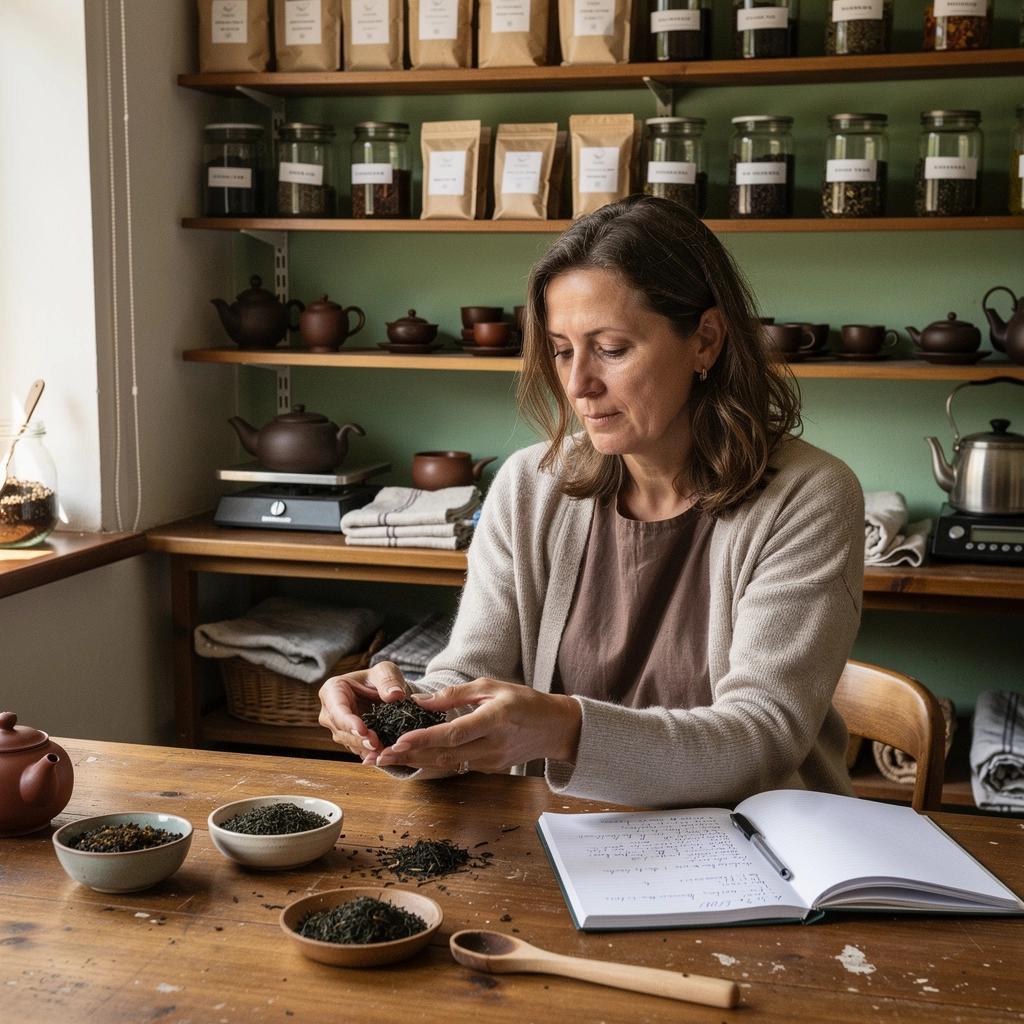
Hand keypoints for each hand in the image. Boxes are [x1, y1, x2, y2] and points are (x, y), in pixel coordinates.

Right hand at [318, 661, 411, 762]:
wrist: (385, 692)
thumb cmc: (381, 678)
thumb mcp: (386, 671)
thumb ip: (389, 680)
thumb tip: (395, 695)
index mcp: (332, 690)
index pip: (338, 709)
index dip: (349, 722)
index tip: (363, 730)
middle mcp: (330, 711)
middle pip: (341, 729)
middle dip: (358, 739)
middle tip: (376, 745)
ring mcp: (338, 727)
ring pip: (348, 742)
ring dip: (364, 748)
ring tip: (381, 752)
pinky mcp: (348, 739)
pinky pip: (357, 748)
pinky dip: (369, 753)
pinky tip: (381, 756)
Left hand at [374, 678, 581, 773]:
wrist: (555, 729)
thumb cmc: (524, 701)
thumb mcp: (492, 686)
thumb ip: (455, 694)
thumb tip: (421, 701)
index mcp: (495, 719)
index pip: (455, 733)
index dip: (426, 738)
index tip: (400, 740)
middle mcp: (493, 745)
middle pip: (445, 754)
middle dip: (410, 755)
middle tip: (378, 756)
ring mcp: (492, 761)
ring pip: (447, 764)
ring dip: (416, 761)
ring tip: (387, 759)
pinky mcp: (490, 768)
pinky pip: (457, 766)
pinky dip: (433, 762)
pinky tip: (412, 758)